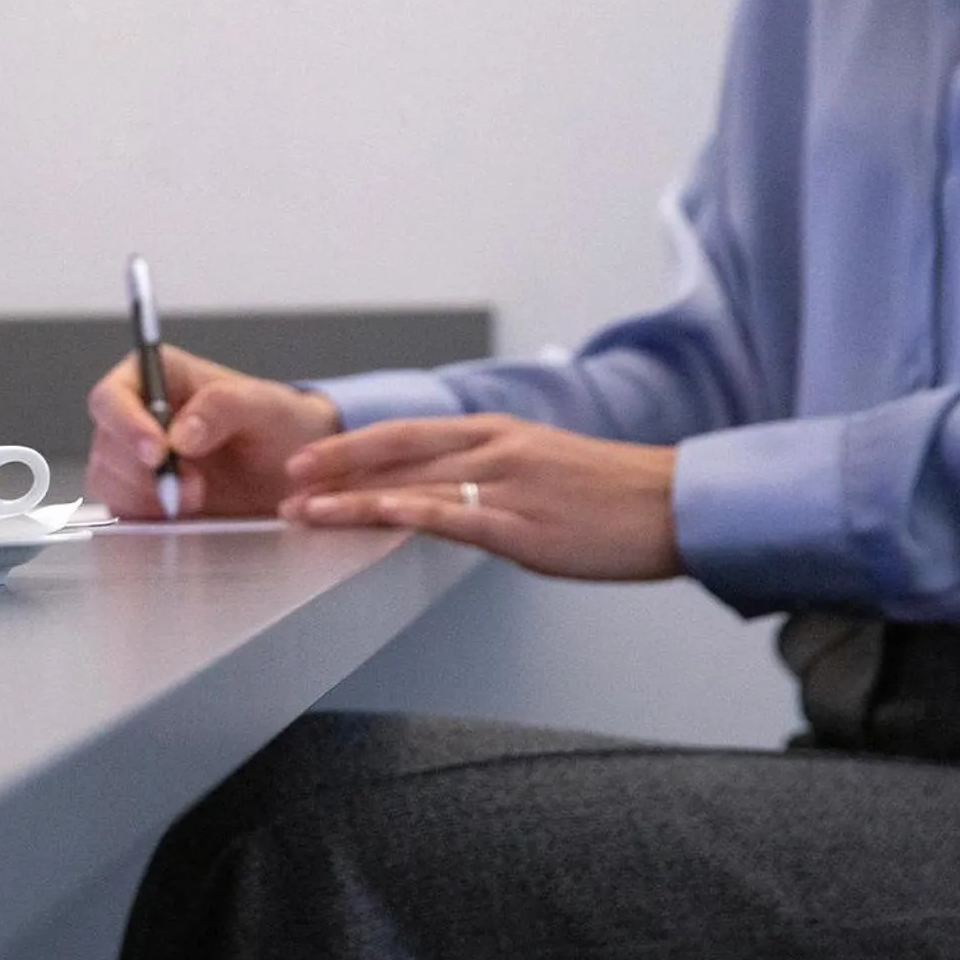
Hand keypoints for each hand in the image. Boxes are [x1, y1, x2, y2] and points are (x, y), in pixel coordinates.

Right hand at [86, 345, 341, 517]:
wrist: (291, 474)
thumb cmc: (279, 425)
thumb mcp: (264, 406)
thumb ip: (221, 407)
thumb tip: (179, 435)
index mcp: (159, 377)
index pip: (112, 396)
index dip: (126, 424)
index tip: (158, 453)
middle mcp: (138, 414)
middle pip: (106, 443)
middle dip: (145, 471)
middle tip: (194, 486)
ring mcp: (134, 457)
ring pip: (108, 478)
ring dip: (148, 497)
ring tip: (198, 498)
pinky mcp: (140, 493)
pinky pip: (122, 508)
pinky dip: (148, 515)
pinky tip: (185, 512)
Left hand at [278, 414, 682, 580]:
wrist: (676, 508)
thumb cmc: (610, 497)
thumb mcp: (538, 472)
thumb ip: (484, 479)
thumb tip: (436, 499)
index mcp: (496, 434)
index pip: (406, 433)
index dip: (349, 445)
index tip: (305, 459)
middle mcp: (495, 449)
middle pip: (397, 450)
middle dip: (333, 466)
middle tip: (283, 480)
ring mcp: (509, 486)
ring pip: (414, 484)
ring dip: (351, 498)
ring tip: (303, 511)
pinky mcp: (527, 526)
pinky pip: (459, 515)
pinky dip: (412, 512)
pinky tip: (376, 513)